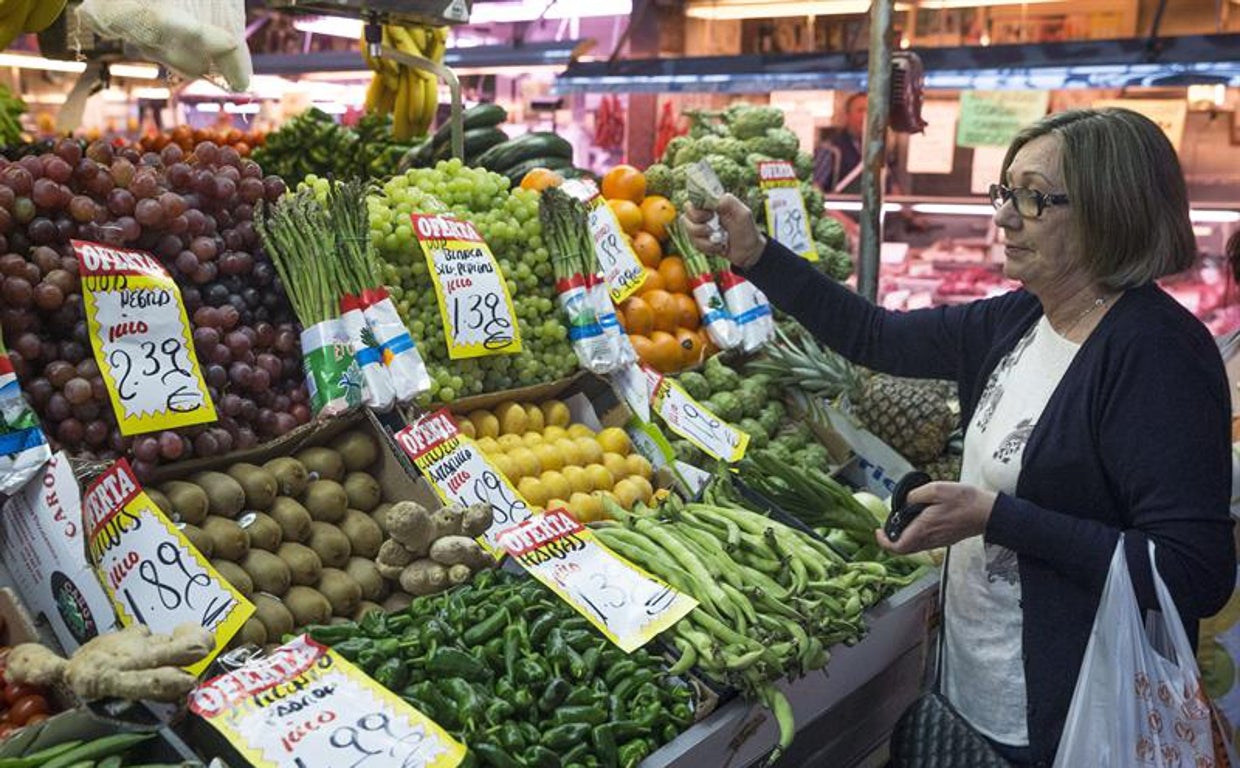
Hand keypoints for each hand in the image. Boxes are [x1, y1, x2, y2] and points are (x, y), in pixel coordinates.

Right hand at [683, 194, 765, 268]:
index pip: (694, 198)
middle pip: (686, 214)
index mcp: (714, 203)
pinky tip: (718, 247)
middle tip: (711, 229)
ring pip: (688, 230)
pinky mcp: (700, 240)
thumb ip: (728, 202)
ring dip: (703, 239)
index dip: (697, 207)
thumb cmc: (747, 230)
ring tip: (717, 241)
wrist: (748, 252)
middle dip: (697, 225)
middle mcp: (705, 213)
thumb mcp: (743, 214)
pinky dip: (706, 248)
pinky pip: (693, 243)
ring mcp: (701, 227)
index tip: (710, 214)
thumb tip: (711, 199)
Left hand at [876, 482, 997, 554]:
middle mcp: (929, 539)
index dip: (883, 542)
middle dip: (890, 541)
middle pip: (903, 550)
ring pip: (913, 548)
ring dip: (902, 538)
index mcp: (923, 528)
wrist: (989, 513)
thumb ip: (915, 495)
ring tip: (899, 522)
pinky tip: (916, 522)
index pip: (898, 547)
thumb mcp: (937, 489)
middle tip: (886, 527)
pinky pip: (923, 544)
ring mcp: (937, 542)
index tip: (877, 531)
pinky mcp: (944, 540)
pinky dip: (914, 537)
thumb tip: (903, 501)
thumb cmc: (965, 500)